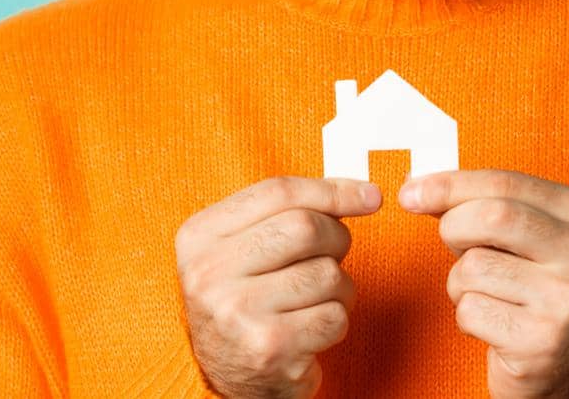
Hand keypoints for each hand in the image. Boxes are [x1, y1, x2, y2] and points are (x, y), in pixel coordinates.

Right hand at [175, 176, 381, 397]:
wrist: (228, 377)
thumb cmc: (247, 301)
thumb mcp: (244, 248)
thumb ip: (288, 211)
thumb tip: (361, 193)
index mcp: (199, 237)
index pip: (277, 192)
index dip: (331, 190)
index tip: (369, 196)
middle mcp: (209, 273)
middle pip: (305, 227)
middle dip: (336, 239)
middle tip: (332, 255)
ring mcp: (238, 313)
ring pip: (327, 273)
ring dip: (338, 287)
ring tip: (314, 300)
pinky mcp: (270, 349)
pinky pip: (334, 316)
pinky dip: (335, 320)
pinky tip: (310, 329)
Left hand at [399, 169, 568, 398]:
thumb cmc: (534, 290)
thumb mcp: (525, 237)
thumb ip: (483, 204)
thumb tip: (419, 186)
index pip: (507, 183)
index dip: (450, 185)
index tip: (411, 191)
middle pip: (492, 217)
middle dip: (454, 227)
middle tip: (452, 244)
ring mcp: (568, 299)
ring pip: (474, 266)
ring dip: (461, 283)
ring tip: (488, 296)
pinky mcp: (543, 340)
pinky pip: (471, 310)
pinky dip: (466, 317)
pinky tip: (494, 325)